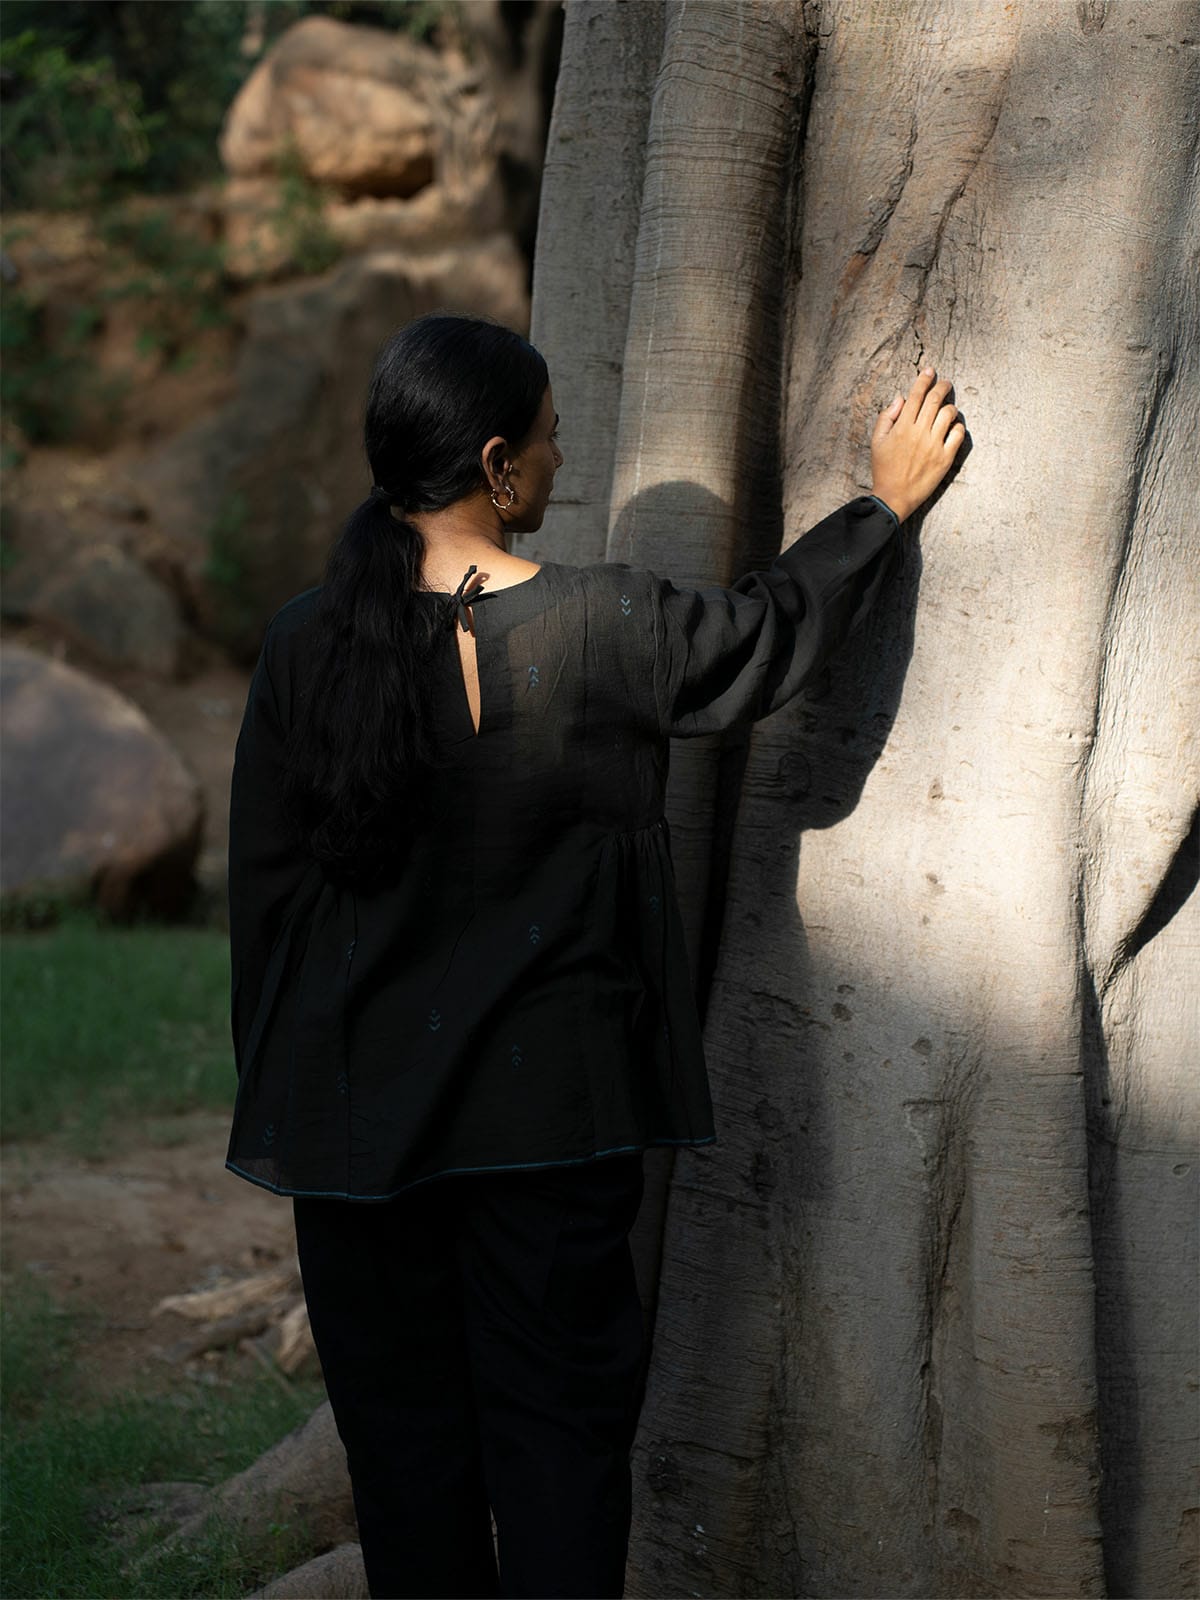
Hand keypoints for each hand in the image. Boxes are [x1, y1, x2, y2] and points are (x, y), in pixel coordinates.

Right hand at [870, 368, 965, 523]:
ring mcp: (934, 445)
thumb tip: (900, 399)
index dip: (924, 379)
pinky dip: (958, 426)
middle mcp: (919, 432)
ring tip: (947, 409)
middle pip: (935, 399)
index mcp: (902, 427)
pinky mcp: (945, 458)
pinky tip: (952, 428)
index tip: (930, 371)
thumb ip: (886, 418)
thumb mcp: (877, 442)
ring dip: (950, 406)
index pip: (916, 395)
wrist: (894, 497)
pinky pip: (958, 434)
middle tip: (945, 383)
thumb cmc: (883, 469)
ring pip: (949, 414)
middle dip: (942, 386)